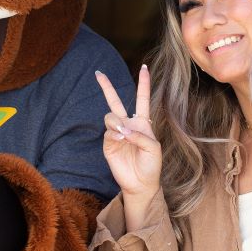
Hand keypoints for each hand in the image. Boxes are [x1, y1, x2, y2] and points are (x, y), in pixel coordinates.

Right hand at [95, 65, 161, 204]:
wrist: (141, 183)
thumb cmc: (151, 164)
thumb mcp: (153, 148)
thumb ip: (140, 135)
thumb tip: (122, 129)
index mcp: (142, 122)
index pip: (142, 99)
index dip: (143, 83)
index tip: (144, 67)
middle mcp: (128, 125)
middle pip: (115, 101)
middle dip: (106, 87)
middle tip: (98, 73)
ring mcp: (116, 134)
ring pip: (110, 117)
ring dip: (116, 123)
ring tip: (123, 133)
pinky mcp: (108, 144)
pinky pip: (108, 132)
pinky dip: (114, 134)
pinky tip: (120, 139)